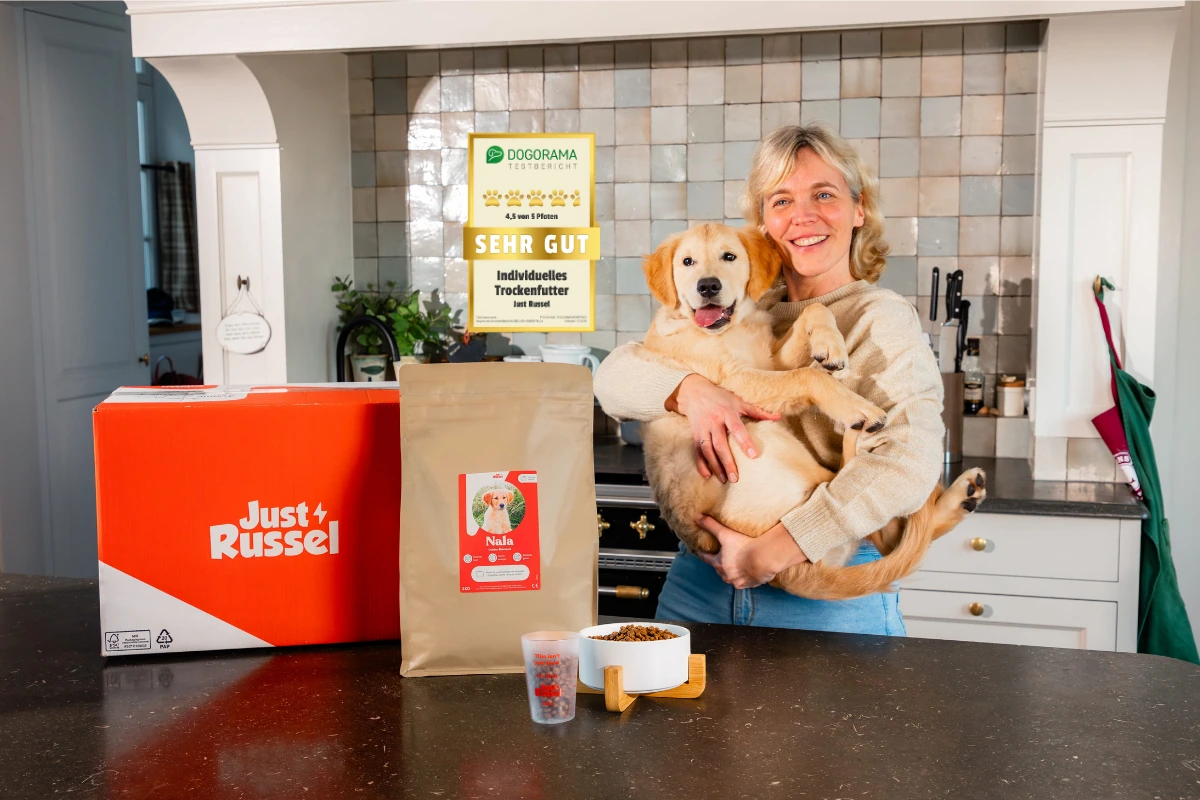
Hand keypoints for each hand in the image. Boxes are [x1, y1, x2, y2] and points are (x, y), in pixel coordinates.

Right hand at [665, 374, 780, 482]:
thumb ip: (758, 411)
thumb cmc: (720, 397)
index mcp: (727, 413)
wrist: (693, 391)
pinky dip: (701, 464)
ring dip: (715, 466)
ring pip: (707, 450)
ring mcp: (703, 429)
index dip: (744, 441)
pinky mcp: (695, 434)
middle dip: (727, 462)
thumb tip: (779, 417)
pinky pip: (697, 451)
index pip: (736, 429)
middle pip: (720, 444)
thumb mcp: (738, 401)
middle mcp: (713, 422)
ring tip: (724, 479)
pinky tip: (708, 475)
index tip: (753, 455)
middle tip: (735, 478)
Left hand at [694, 518, 807, 588]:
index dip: (703, 554)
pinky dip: (746, 577)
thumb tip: (697, 517)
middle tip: (722, 557)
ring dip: (733, 572)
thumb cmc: (744, 546)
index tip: (700, 552)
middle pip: (719, 570)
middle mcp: (727, 576)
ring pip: (732, 577)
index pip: (706, 558)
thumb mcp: (725, 534)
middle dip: (720, 564)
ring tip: (737, 565)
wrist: (764, 558)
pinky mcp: (751, 584)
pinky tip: (750, 572)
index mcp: (719, 564)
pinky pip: (746, 581)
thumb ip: (711, 525)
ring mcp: (739, 582)